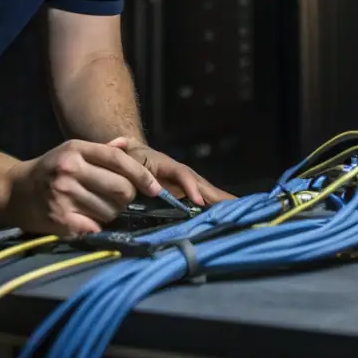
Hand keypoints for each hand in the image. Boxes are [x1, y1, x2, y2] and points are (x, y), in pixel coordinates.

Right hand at [7, 139, 160, 235]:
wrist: (14, 191)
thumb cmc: (50, 169)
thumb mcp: (73, 150)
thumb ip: (102, 150)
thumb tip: (128, 146)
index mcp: (76, 149)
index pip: (119, 160)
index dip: (141, 175)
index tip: (155, 188)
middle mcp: (70, 170)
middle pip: (121, 189)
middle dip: (127, 197)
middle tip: (119, 199)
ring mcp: (64, 195)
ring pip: (111, 211)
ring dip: (112, 213)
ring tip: (97, 207)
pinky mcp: (60, 219)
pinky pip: (96, 227)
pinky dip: (98, 226)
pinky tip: (88, 219)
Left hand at [109, 137, 233, 207]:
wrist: (133, 155)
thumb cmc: (128, 155)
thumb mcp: (123, 151)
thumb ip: (120, 149)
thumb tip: (117, 143)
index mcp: (166, 164)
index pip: (181, 174)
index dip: (190, 186)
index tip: (197, 199)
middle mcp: (179, 174)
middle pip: (201, 184)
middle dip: (216, 195)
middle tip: (233, 206)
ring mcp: (184, 184)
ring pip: (205, 192)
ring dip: (221, 201)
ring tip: (239, 211)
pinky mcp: (185, 195)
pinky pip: (202, 201)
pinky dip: (216, 207)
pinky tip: (229, 215)